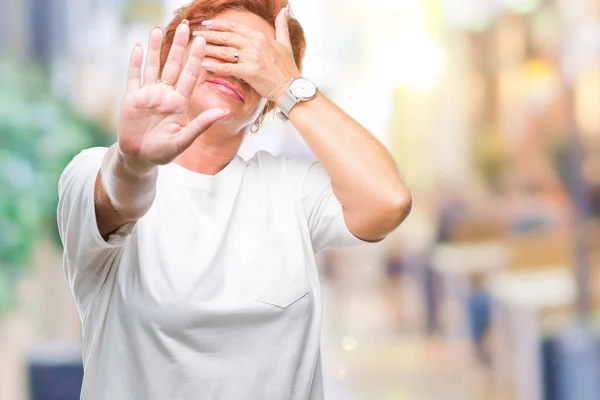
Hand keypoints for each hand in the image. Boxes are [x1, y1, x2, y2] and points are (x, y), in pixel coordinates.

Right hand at [118, 22, 229, 166]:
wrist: (140, 158)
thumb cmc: (163, 151)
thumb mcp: (184, 140)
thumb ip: (201, 124)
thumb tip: (223, 112)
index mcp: (179, 102)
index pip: (190, 75)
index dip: (196, 58)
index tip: (203, 41)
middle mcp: (165, 94)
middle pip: (173, 65)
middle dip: (178, 46)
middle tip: (185, 26)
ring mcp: (148, 94)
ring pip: (152, 66)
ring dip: (154, 48)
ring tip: (157, 28)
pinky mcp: (131, 98)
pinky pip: (133, 76)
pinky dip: (134, 62)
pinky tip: (137, 47)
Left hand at [193, 7, 299, 103]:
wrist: (292, 88)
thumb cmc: (288, 69)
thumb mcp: (285, 44)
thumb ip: (281, 26)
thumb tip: (284, 10)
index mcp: (261, 37)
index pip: (235, 27)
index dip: (219, 24)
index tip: (208, 24)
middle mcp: (255, 45)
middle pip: (227, 36)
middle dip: (209, 35)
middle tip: (196, 34)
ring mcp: (252, 58)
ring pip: (224, 51)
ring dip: (208, 49)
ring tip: (196, 48)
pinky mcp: (249, 72)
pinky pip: (227, 68)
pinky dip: (215, 66)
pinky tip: (204, 64)